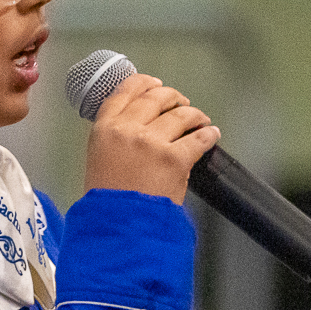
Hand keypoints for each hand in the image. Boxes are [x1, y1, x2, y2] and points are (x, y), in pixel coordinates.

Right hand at [81, 73, 220, 204]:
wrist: (118, 227)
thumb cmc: (108, 203)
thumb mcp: (99, 162)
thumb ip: (116, 141)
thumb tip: (139, 129)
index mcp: (105, 129)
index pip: (125, 91)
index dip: (144, 82)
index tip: (155, 83)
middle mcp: (127, 130)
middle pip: (156, 98)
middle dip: (173, 98)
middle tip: (182, 104)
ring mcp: (152, 143)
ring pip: (180, 115)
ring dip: (194, 115)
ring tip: (200, 120)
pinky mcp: (174, 159)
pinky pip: (199, 139)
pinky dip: (209, 135)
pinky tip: (212, 134)